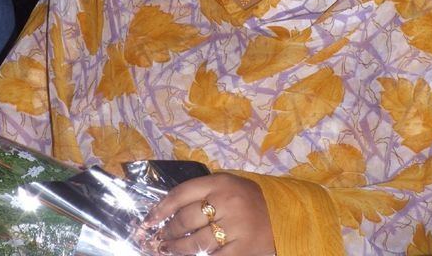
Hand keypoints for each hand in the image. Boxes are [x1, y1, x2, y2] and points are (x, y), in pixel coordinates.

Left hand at [138, 172, 275, 254]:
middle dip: (168, 231)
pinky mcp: (241, 250)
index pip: (182, 193)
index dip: (161, 207)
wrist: (283, 215)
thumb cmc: (249, 200)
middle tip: (160, 238)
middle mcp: (227, 201)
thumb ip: (203, 193)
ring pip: (194, 242)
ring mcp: (235, 227)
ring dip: (176, 249)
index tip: (148, 220)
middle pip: (185, 219)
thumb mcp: (228, 186)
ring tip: (167, 250)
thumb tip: (167, 210)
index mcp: (221, 182)